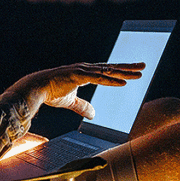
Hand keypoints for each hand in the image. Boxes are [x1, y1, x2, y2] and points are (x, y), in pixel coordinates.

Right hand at [6, 62, 144, 118]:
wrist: (36, 87)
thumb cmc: (51, 92)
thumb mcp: (71, 101)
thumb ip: (83, 106)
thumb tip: (94, 114)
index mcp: (85, 72)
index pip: (107, 71)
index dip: (121, 70)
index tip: (134, 71)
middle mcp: (86, 69)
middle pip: (111, 68)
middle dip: (128, 67)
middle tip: (144, 66)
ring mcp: (83, 70)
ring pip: (108, 71)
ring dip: (125, 72)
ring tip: (139, 72)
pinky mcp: (79, 75)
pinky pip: (99, 78)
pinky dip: (112, 80)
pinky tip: (123, 82)